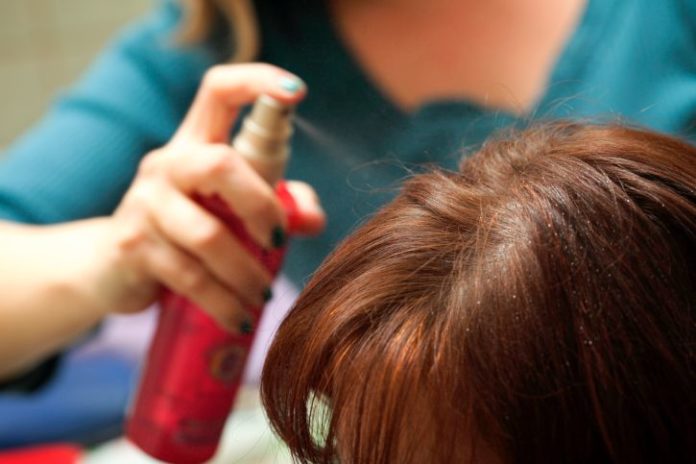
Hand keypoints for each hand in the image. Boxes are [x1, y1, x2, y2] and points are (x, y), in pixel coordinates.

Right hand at [100, 64, 324, 330]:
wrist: (110, 267)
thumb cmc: (185, 230)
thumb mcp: (227, 210)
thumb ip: (277, 205)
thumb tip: (313, 219)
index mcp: (194, 143)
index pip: (218, 91)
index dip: (256, 81)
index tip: (297, 92)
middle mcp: (167, 164)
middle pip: (218, 163)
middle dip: (261, 205)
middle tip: (279, 241)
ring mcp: (145, 204)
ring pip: (207, 235)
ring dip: (246, 272)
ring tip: (263, 295)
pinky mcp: (134, 247)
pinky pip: (189, 277)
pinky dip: (224, 303)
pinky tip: (242, 318)